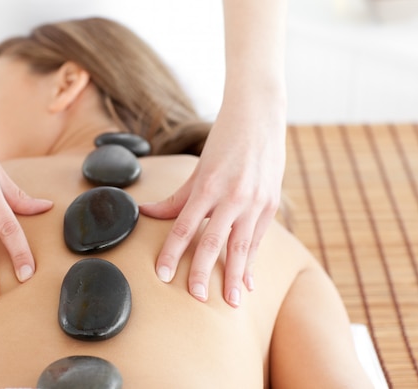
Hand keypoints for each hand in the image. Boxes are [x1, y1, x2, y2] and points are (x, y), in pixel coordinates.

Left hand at [140, 103, 284, 306]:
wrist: (260, 116)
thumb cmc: (224, 140)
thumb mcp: (199, 167)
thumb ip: (176, 197)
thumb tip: (147, 213)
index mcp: (208, 185)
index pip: (184, 226)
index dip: (171, 253)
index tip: (161, 275)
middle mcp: (233, 196)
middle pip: (212, 241)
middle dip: (203, 272)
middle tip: (195, 297)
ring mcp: (255, 202)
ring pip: (241, 246)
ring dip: (235, 276)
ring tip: (231, 302)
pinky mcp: (271, 204)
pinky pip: (259, 240)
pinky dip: (252, 262)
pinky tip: (249, 282)